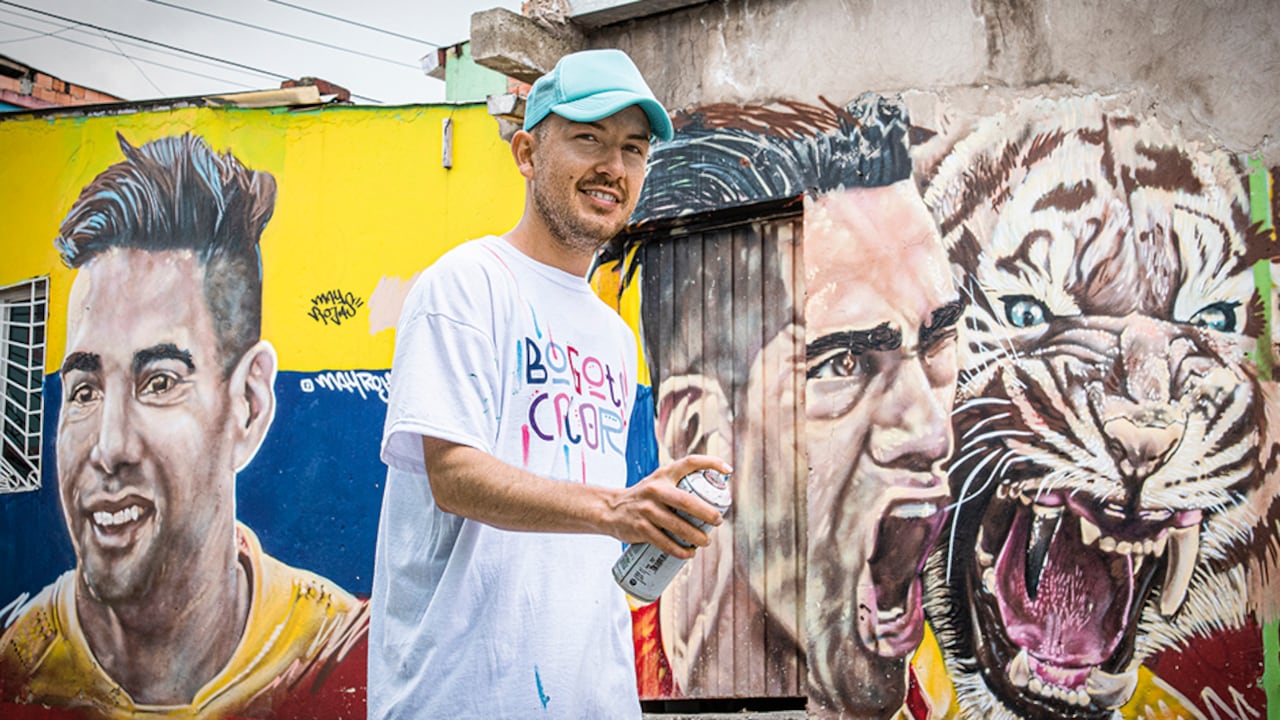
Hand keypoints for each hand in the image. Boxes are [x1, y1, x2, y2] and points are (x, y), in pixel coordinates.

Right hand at [603, 454, 731, 558]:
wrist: (610, 509)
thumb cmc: (643, 497)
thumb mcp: (658, 482)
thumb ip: (680, 484)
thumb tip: (713, 498)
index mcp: (663, 474)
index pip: (689, 462)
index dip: (711, 463)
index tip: (728, 471)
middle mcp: (655, 490)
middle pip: (687, 501)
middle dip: (707, 513)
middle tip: (718, 521)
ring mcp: (647, 509)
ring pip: (678, 526)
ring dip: (696, 537)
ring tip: (705, 542)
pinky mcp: (640, 528)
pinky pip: (664, 542)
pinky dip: (679, 550)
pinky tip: (688, 553)